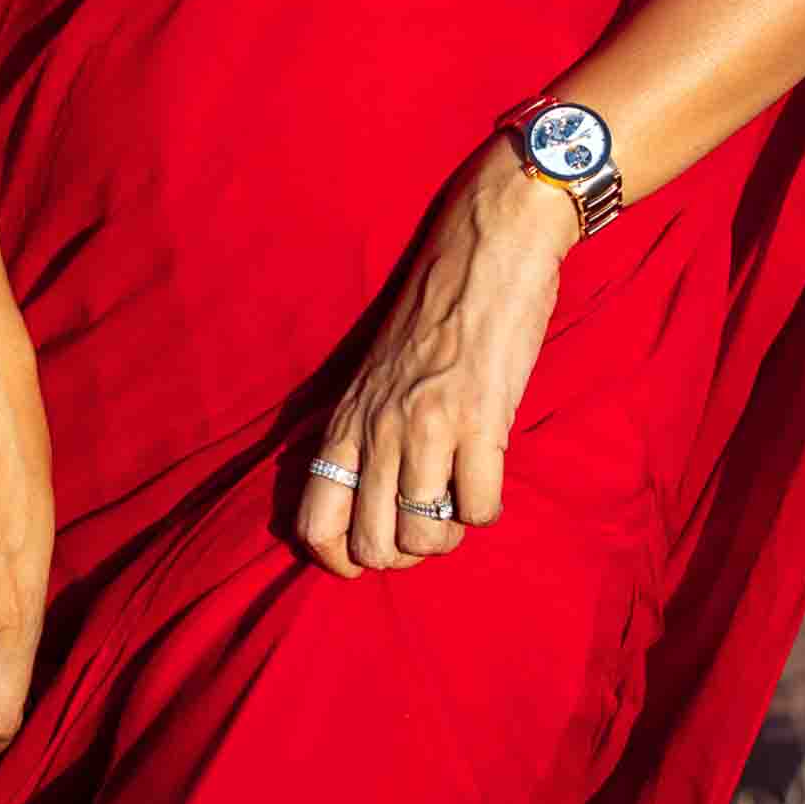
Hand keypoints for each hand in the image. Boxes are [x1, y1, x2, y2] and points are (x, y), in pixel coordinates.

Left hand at [297, 143, 578, 577]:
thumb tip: (375, 503)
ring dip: (449, 533)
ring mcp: (427, 425)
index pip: (314, 525)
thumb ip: (367, 430)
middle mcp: (377, 427)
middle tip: (428, 521)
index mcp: (346, 416)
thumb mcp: (377, 369)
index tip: (375, 551)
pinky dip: (487, 507)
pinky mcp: (480, 418)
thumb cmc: (436, 306)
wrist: (488, 242)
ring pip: (422, 538)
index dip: (342, 561)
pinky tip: (490, 476)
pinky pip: (479, 511)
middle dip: (405, 553)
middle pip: (371, 547)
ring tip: (460, 497)